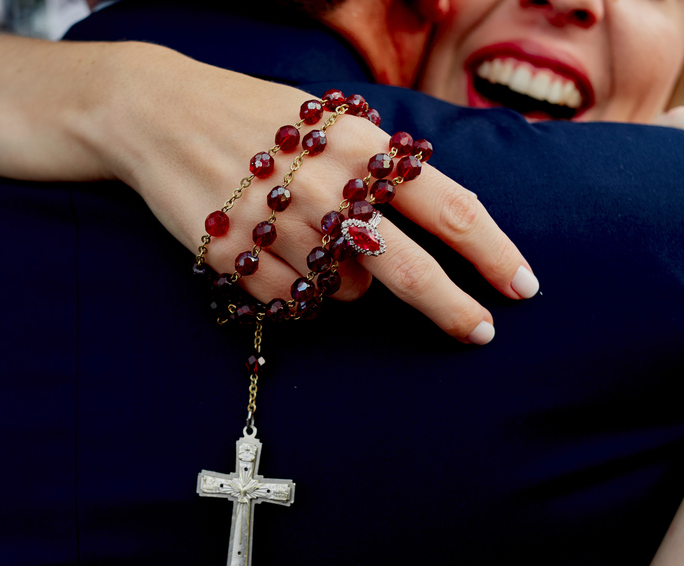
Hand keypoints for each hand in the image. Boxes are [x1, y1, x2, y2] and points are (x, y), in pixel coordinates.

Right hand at [95, 48, 536, 344]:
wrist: (160, 116)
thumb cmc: (254, 116)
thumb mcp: (329, 119)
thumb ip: (380, 165)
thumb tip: (432, 214)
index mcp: (362, 150)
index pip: (453, 209)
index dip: (494, 253)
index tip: (522, 287)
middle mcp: (329, 193)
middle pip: (411, 270)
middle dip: (455, 310)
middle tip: (479, 332)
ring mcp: (281, 232)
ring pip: (348, 293)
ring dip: (350, 282)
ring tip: (314, 243)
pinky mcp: (238, 262)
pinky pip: (293, 302)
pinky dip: (297, 289)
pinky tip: (273, 251)